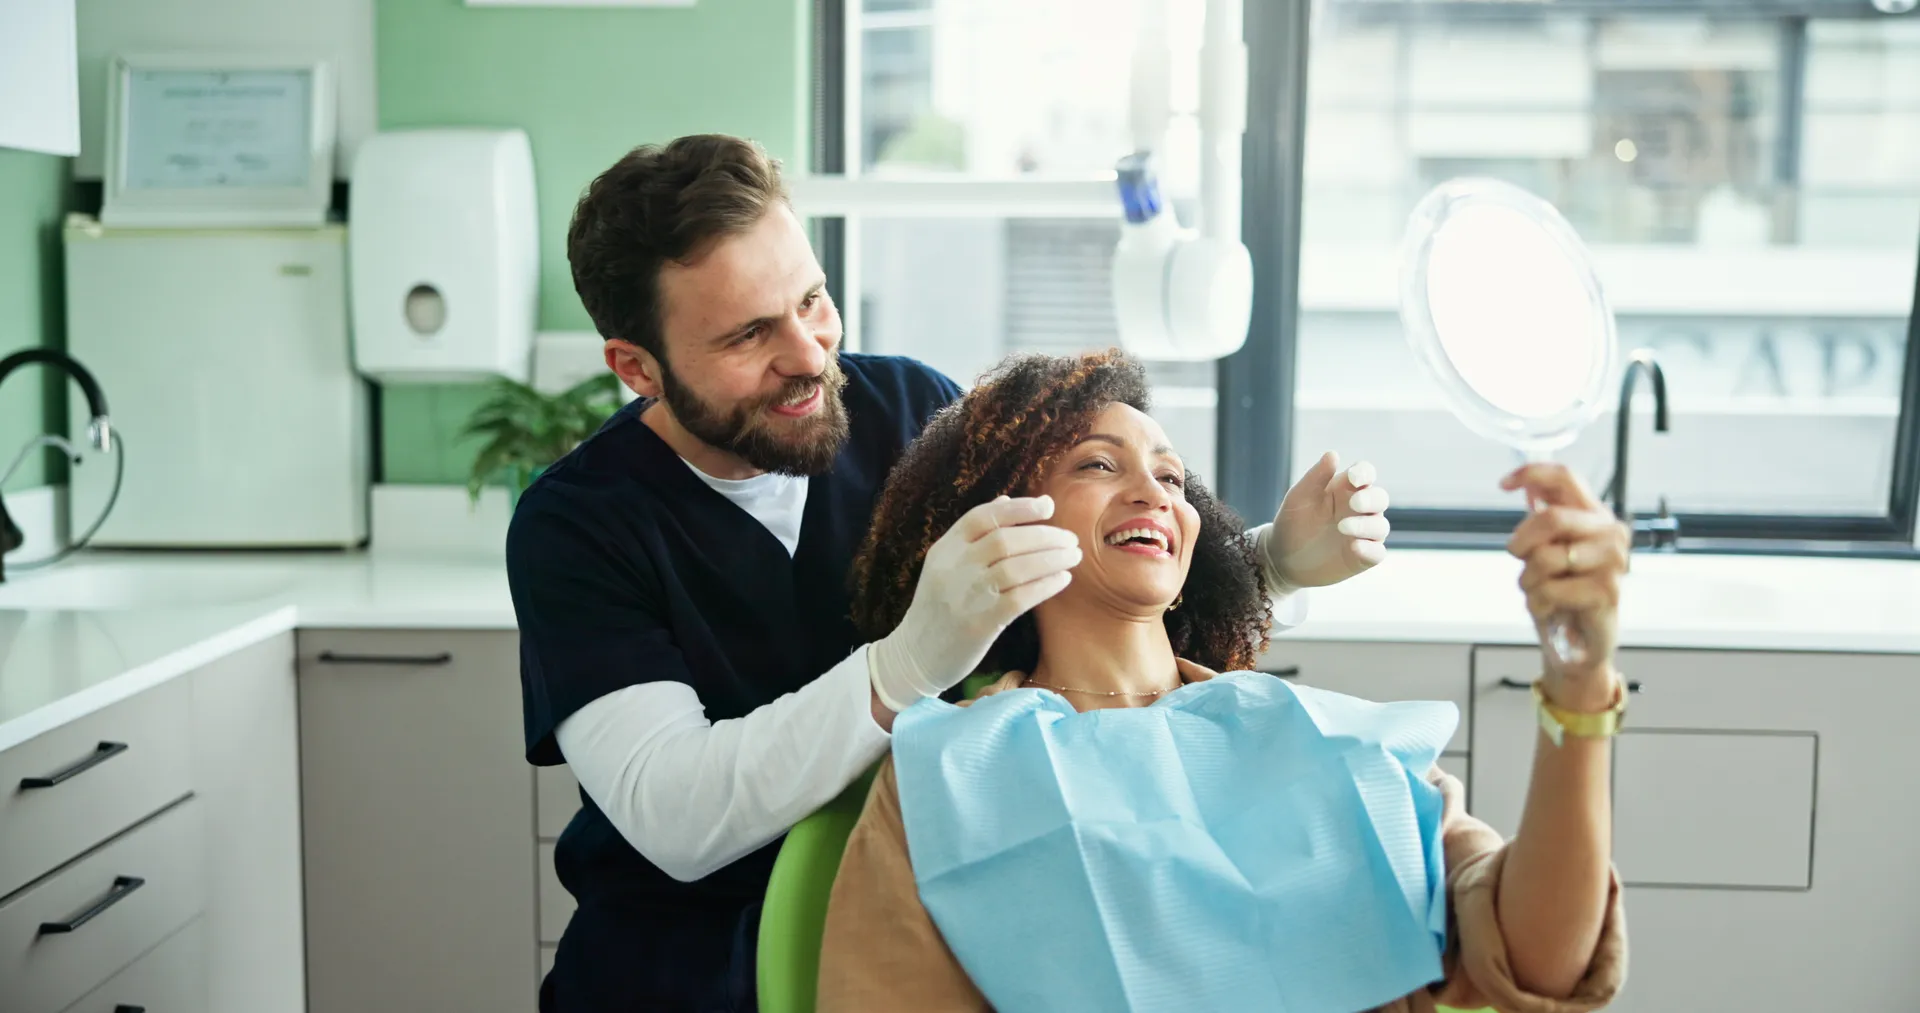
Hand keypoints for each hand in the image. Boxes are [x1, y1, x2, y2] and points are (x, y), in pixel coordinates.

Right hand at [868, 496, 1081, 712]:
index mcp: (944, 549)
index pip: (982, 516)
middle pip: (1005, 539)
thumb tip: (1005, 500)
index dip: (1018, 508)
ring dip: (1051, 559)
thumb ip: (973, 534)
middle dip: (1045, 536)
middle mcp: (953, 567)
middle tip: (1071, 539)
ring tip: (1073, 557)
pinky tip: (1062, 580)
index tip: (1048, 506)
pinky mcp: (979, 624)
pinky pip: (1020, 598)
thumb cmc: (937, 608)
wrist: (914, 656)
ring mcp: (965, 595)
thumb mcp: (944, 565)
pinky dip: (1045, 586)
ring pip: (1016, 567)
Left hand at [1265, 451, 1389, 588]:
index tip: (1354, 477)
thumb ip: (1316, 477)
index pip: (1365, 474)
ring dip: (1366, 525)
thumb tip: (1333, 454)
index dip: (1365, 472)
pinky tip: (1354, 547)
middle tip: (1354, 503)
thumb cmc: (1291, 522)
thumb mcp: (1299, 498)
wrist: (1281, 559)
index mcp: (1345, 489)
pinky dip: (1370, 549)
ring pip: (1380, 526)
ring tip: (1342, 527)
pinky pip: (1377, 552)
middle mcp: (1359, 510)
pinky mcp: (1362, 557)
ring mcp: (1363, 534)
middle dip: (1371, 499)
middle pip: (1380, 498)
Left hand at [1503, 463, 1629, 711]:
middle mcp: (1609, 531)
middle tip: (1519, 559)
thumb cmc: (1562, 593)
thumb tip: (1525, 487)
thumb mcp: (1545, 550)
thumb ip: (1542, 520)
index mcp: (1593, 515)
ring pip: (1545, 557)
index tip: (1503, 484)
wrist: (1578, 642)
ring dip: (1528, 580)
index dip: (1531, 472)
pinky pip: (1548, 589)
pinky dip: (1537, 602)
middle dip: (1521, 542)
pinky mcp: (1607, 591)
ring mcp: (1613, 561)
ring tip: (1543, 591)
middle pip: (1550, 518)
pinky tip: (1552, 609)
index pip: (1566, 477)